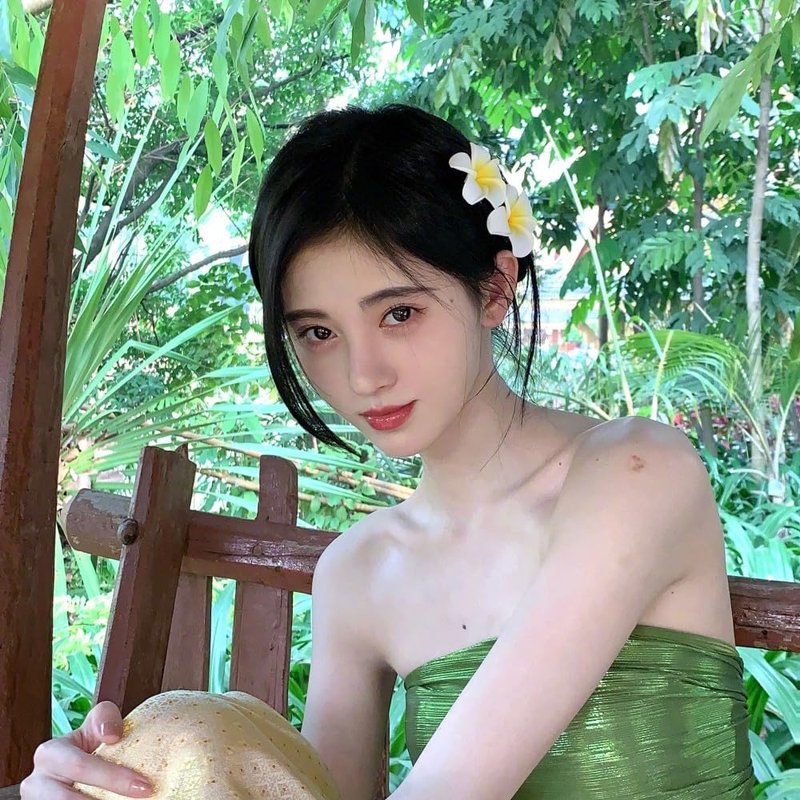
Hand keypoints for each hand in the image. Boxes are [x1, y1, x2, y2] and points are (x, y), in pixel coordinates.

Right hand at [20, 701, 153, 797]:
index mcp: (49, 754)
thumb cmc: (89, 745)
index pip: (81, 767)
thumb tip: (111, 735)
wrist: (74, 768)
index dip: (114, 778)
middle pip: (70, 799)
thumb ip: (105, 718)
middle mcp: (36, 782)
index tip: (143, 786)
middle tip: (140, 798)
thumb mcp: (96, 725)